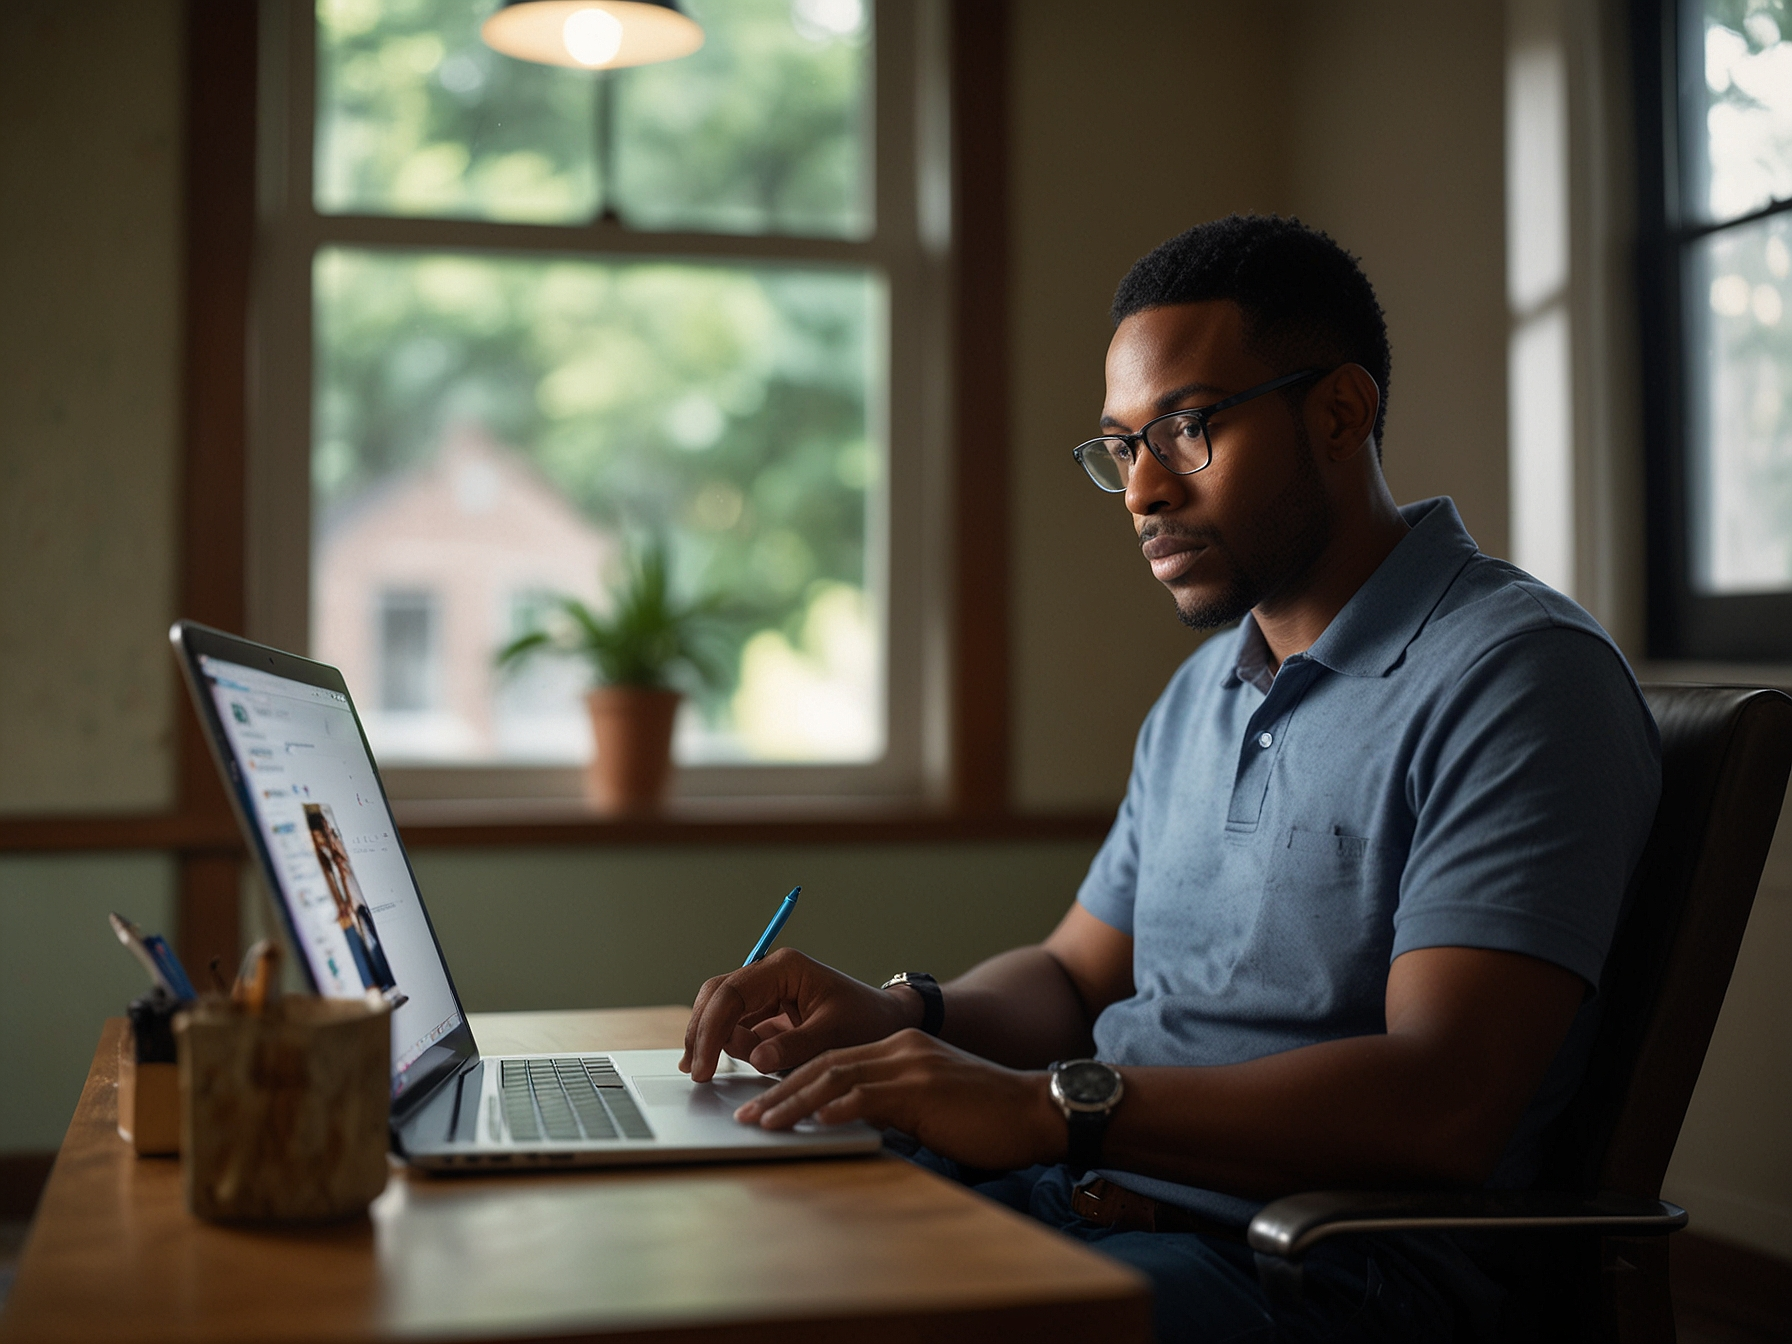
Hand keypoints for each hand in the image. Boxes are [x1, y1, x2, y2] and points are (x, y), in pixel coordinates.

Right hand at [680, 947, 915, 1081]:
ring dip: (719, 1043)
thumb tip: (758, 1059)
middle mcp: (770, 976)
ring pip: (721, 1014)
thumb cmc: (868, 1021)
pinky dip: (729, 1048)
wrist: (888, 1023)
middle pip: (716, 998)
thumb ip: (794, 1046)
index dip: (711, 1029)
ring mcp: (766, 995)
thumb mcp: (835, 1034)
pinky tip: (730, 1064)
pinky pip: (737, 1029)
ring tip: (743, 1065)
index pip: (732, 992)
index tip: (703, 1065)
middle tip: (698, 1073)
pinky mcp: (767, 1015)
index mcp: (785, 968)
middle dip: (703, 1034)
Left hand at [735, 1030, 1066, 1172]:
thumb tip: (850, 1124)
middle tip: (748, 1115)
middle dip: (780, 1092)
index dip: (793, 1082)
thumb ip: (892, 1106)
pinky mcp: (923, 1088)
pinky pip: (868, 1097)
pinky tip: (810, 1122)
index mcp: (900, 1050)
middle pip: (825, 1065)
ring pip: (836, 1078)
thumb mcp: (931, 1105)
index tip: (764, 1105)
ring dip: (793, 1103)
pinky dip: (835, 1109)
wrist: (1038, 1111)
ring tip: (763, 1123)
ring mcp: (911, 1065)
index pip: (833, 1061)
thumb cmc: (989, 1117)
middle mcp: (900, 1050)